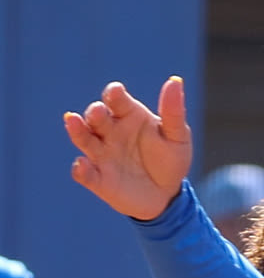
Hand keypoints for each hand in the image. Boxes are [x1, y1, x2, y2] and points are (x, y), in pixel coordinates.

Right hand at [65, 76, 191, 221]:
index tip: (116, 92)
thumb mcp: (177, 137)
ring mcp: (101, 154)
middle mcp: (109, 131)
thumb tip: (176, 81)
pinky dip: (81, 169)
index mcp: (127, 115)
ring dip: (77, 130)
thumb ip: (173, 112)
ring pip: (84, 139)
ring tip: (72, 121)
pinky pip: (84, 173)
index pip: (116, 99)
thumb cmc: (169, 160)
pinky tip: (83, 166)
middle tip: (98, 112)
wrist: (167, 196)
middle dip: (95, 113)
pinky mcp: (97, 178)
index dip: (114, 94)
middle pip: (96, 117)